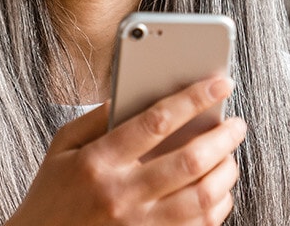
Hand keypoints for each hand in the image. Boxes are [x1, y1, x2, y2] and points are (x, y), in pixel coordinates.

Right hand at [6, 77, 244, 225]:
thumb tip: (135, 91)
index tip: (220, 84)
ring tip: (230, 155)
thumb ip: (97, 117)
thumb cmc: (52, 194)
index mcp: (98, 162)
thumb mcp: (62, 147)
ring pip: (201, 198)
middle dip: (223, 137)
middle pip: (188, 161)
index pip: (156, 121)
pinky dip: (218, 205)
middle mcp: (121, 195)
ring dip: (226, 172)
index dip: (194, 98)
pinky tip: (219, 189)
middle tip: (237, 124)